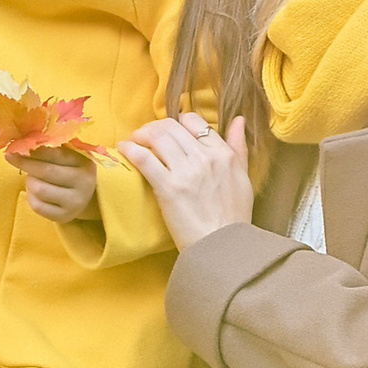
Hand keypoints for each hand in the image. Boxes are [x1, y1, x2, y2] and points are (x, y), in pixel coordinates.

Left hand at [13, 147, 99, 222]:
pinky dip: (30, 196)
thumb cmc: (71, 172)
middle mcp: (84, 184)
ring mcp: (75, 203)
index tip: (15, 146)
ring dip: (29, 182)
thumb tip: (24, 142)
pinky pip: (37, 206)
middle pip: (46, 171)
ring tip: (32, 178)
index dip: (34, 150)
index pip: (56, 154)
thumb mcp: (69, 158)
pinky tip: (35, 192)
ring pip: (39, 189)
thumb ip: (51, 149)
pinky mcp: (64, 217)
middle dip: (25, 163)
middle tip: (11, 157)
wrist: (87, 198)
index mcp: (85, 164)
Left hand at [119, 112, 255, 251]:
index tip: (167, 133)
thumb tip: (239, 120)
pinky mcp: (168, 188)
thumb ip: (239, 148)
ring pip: (157, 137)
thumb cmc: (233, 217)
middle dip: (153, 127)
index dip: (177, 123)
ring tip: (133, 142)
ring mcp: (186, 172)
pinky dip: (131, 149)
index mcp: (223, 154)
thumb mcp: (243, 178)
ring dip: (140, 135)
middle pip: (171, 127)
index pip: (194, 122)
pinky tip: (124, 150)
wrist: (221, 247)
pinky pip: (144, 159)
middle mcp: (205, 158)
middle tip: (144, 136)